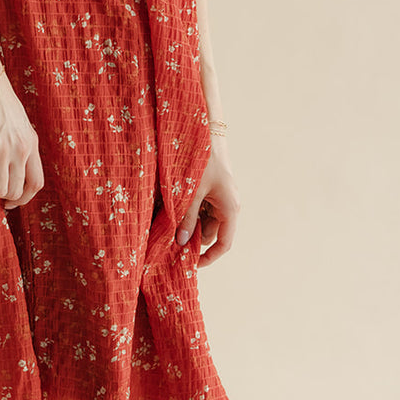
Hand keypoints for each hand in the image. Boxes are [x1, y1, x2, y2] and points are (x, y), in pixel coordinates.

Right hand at [0, 69, 43, 210]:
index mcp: (31, 143)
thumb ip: (17, 143)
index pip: (37, 183)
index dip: (24, 199)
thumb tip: (8, 164)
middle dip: (0, 196)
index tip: (9, 203)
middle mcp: (22, 149)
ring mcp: (5, 149)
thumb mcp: (16, 122)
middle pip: (16, 191)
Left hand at [175, 139, 239, 266]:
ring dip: (188, 223)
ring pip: (203, 222)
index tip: (191, 265)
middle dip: (192, 237)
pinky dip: (189, 212)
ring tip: (170, 218)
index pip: (223, 244)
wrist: (206, 135)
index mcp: (229, 209)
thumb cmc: (201, 162)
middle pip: (210, 234)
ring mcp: (220, 200)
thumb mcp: (191, 192)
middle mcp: (228, 207)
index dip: (208, 258)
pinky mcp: (212, 193)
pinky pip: (201, 210)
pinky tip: (174, 205)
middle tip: (169, 238)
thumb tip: (181, 242)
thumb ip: (186, 217)